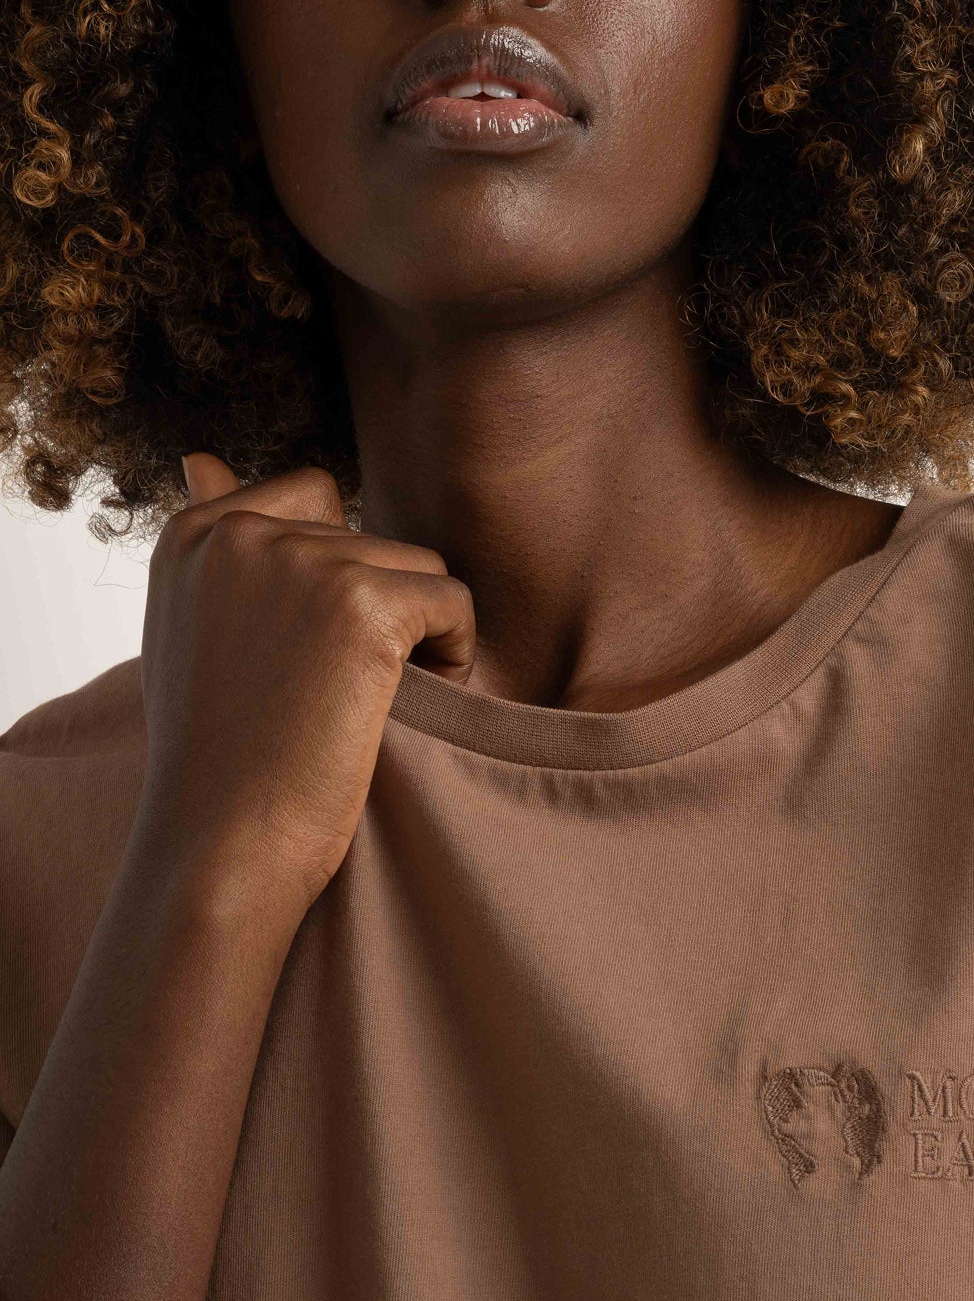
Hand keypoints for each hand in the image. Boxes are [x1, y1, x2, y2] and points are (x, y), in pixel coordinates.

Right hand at [133, 452, 475, 920]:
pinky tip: (399, 710)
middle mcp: (240, 531)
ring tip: (357, 709)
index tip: (296, 660)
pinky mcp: (361, 603)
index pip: (313, 498)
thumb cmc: (217, 755)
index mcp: (191, 533)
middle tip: (324, 698)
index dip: (333, 581)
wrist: (222, 846)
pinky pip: (455, 605)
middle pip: (371, 538)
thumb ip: (215, 549)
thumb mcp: (193, 628)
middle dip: (375, 613)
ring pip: (420, 570)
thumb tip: (200, 454)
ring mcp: (301, 561)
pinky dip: (452, 661)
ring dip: (417, 637)